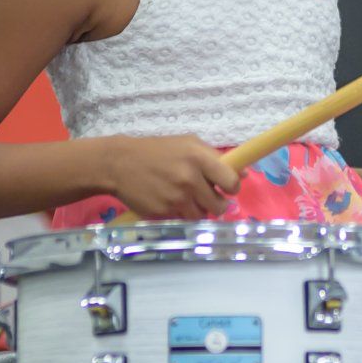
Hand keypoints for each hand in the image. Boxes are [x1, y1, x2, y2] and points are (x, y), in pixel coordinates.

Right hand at [101, 135, 240, 218]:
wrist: (118, 163)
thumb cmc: (156, 150)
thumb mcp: (187, 144)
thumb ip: (214, 158)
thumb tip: (243, 174)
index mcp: (199, 157)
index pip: (231, 182)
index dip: (231, 188)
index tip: (226, 188)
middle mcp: (190, 179)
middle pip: (219, 205)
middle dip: (216, 203)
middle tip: (207, 197)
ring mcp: (177, 198)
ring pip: (202, 215)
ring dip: (198, 210)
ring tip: (186, 198)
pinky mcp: (164, 212)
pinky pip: (182, 219)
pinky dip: (180, 213)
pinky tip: (169, 200)